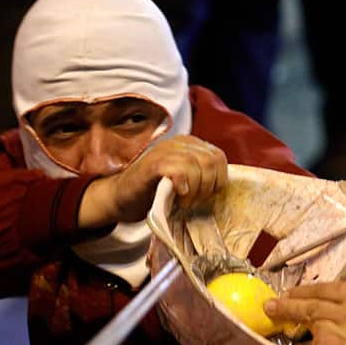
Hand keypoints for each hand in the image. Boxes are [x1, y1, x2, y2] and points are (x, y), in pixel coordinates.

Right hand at [78, 135, 227, 226]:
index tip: (207, 196)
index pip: (219, 157)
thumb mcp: (185, 180)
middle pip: (211, 161)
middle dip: (208, 186)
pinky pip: (178, 169)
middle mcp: (179, 143)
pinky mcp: (153, 164)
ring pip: (197, 165)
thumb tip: (224, 185)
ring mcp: (164, 151)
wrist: (122, 197)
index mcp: (190, 145)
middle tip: (194, 201)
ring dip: (195, 189)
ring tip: (185, 201)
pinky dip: (183, 184)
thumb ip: (202, 176)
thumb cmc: (154, 192)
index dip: (219, 180)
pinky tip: (178, 194)